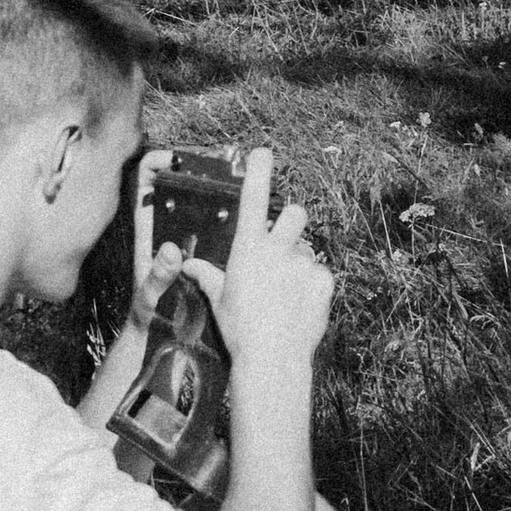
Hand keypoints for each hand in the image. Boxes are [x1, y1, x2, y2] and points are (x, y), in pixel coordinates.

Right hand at [208, 153, 331, 390]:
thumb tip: (187, 264)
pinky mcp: (324, 280)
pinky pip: (320, 274)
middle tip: (283, 245)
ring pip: (306, 250)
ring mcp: (303, 263)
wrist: (272, 358)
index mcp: (248, 249)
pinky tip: (301, 307)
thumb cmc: (241, 329)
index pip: (253, 199)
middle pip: (295, 213)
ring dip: (298, 264)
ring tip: (287, 295)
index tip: (261, 152)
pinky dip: (313, 287)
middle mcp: (277, 249)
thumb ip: (207, 275)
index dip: (258, 171)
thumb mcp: (220, 300)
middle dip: (291, 222)